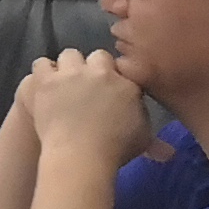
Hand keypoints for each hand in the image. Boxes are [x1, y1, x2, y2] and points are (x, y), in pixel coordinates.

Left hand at [21, 48, 147, 167]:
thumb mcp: (142, 140)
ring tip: (64, 83)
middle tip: (87, 85)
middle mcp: (100, 72)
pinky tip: (44, 84)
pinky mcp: (46, 80)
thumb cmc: (115, 149)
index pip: (122, 68)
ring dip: (67, 67)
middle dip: (93, 67)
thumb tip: (167, 150)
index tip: (110, 87)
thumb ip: (151, 134)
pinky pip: (41, 64)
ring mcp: (72, 73)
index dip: (115, 76)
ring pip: (69, 55)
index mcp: (127, 82)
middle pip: (97, 56)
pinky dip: (43, 73)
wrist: (80, 153)